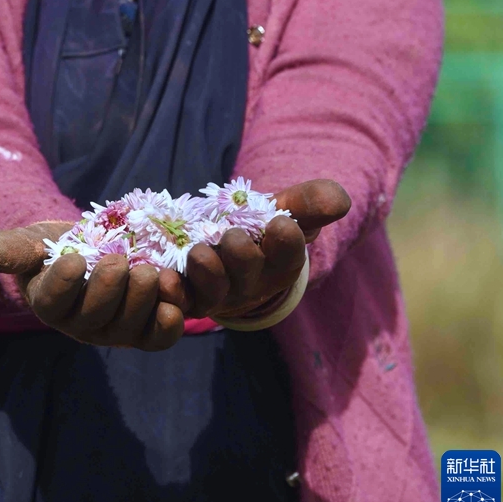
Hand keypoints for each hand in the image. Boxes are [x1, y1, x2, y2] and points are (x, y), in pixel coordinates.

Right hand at [0, 221, 183, 350]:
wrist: (94, 248)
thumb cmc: (56, 247)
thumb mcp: (33, 242)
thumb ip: (12, 248)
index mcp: (51, 304)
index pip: (53, 302)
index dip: (62, 284)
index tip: (70, 259)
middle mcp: (84, 324)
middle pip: (96, 319)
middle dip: (108, 291)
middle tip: (119, 262)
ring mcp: (117, 329)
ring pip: (129, 328)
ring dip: (142, 303)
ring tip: (150, 274)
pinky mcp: (147, 327)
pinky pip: (157, 337)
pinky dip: (168, 324)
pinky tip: (174, 305)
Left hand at [159, 179, 350, 320]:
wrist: (225, 246)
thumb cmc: (261, 225)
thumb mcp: (287, 208)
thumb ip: (310, 202)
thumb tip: (339, 199)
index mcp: (280, 261)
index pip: (289, 255)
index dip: (286, 243)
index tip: (282, 224)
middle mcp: (250, 283)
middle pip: (247, 274)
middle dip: (241, 256)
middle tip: (233, 237)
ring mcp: (216, 292)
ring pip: (211, 292)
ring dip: (206, 273)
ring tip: (199, 253)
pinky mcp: (185, 295)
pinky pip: (177, 301)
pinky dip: (170, 292)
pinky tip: (163, 277)